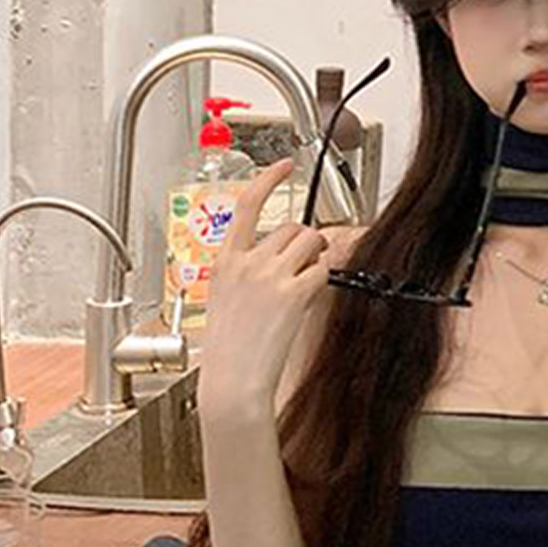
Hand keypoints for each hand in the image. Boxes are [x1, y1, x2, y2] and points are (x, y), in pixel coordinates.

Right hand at [196, 160, 330, 422]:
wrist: (233, 381)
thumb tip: (279, 264)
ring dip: (318, 258)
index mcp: (224, 261)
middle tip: (309, 264)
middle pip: (291, 228)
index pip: (246, 204)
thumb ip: (247, 275)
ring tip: (307, 283)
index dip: (268, 179)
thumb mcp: (227, 302)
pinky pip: (322, 269)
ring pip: (311, 242)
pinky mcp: (292, 293)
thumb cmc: (230, 351)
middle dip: (306, 243)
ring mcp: (268, 276)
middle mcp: (245, 263)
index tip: (284, 165)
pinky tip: (311, 296)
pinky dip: (324, 278)